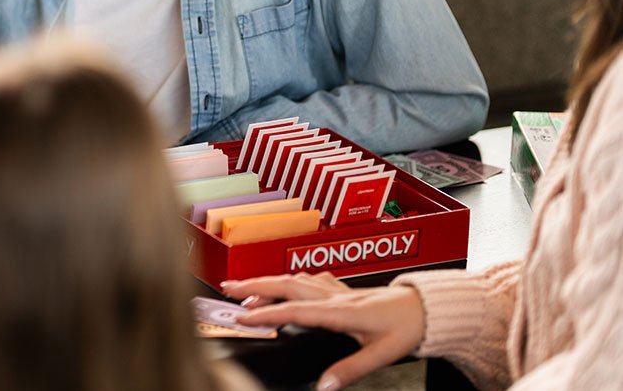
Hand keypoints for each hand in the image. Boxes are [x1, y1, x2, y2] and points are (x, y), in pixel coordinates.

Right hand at [221, 273, 425, 390]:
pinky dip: (290, 279)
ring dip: (267, 281)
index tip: (242, 316)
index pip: (296, 309)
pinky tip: (287, 282)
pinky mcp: (343, 288)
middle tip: (227, 290)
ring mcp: (338, 289)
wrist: (429, 307)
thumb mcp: (381, 355)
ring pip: (295, 278)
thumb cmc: (408, 327)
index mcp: (342, 311)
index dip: (267, 313)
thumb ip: (350, 369)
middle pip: (287, 284)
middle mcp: (335, 295)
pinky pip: (310, 278)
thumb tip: (324, 385)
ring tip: (245, 288)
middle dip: (254, 286)